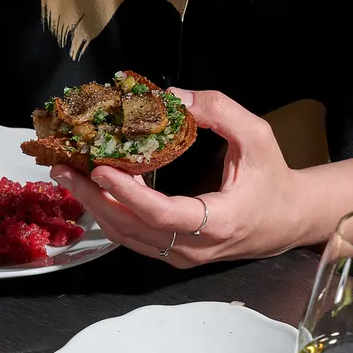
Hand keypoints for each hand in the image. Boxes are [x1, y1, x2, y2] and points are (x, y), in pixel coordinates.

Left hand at [49, 89, 312, 266]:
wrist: (288, 220)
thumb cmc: (273, 179)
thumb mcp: (257, 137)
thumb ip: (219, 111)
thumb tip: (173, 96)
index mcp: (220, 222)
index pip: (163, 215)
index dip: (128, 194)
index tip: (100, 170)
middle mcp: (196, 248)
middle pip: (132, 229)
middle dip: (93, 197)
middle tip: (64, 168)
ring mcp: (182, 256)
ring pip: (127, 237)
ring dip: (94, 206)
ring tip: (68, 175)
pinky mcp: (173, 255)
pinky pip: (133, 237)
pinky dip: (110, 212)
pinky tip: (94, 187)